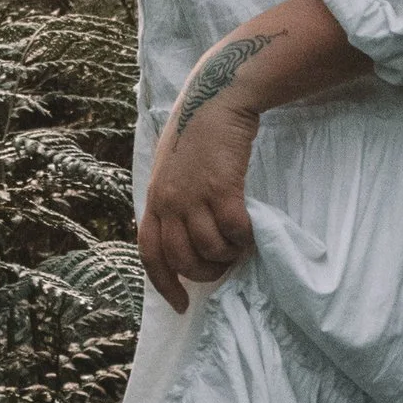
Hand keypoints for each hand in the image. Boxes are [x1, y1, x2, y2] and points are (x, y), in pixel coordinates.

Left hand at [135, 0, 367, 312]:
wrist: (214, 98)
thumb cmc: (197, 134)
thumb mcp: (171, 169)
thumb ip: (172, 201)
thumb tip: (184, 238)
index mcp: (153, 198)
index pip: (150, 253)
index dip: (164, 283)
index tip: (180, 304)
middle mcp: (168, 201)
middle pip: (181, 259)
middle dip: (205, 272)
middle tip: (224, 266)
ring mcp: (193, 195)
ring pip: (210, 249)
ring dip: (228, 254)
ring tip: (240, 244)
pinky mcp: (221, 187)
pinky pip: (234, 231)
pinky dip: (244, 239)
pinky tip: (252, 231)